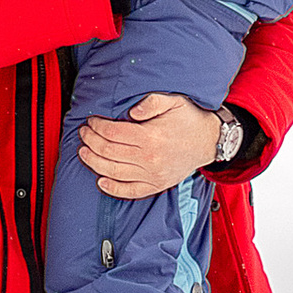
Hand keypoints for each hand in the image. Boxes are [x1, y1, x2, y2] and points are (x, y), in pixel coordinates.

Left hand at [79, 92, 220, 195]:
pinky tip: (100, 181)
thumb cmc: (189, 119)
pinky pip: (130, 191)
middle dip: (90, 141)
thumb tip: (132, 111)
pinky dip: (112, 188)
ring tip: (83, 151)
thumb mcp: (173, 101)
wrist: (209, 141)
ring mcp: (152, 175)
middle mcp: (150, 159)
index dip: (97, 126)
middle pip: (108, 152)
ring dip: (93, 162)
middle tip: (83, 133)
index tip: (91, 120)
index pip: (113, 133)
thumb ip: (151, 102)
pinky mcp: (156, 185)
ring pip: (113, 172)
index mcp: (151, 137)